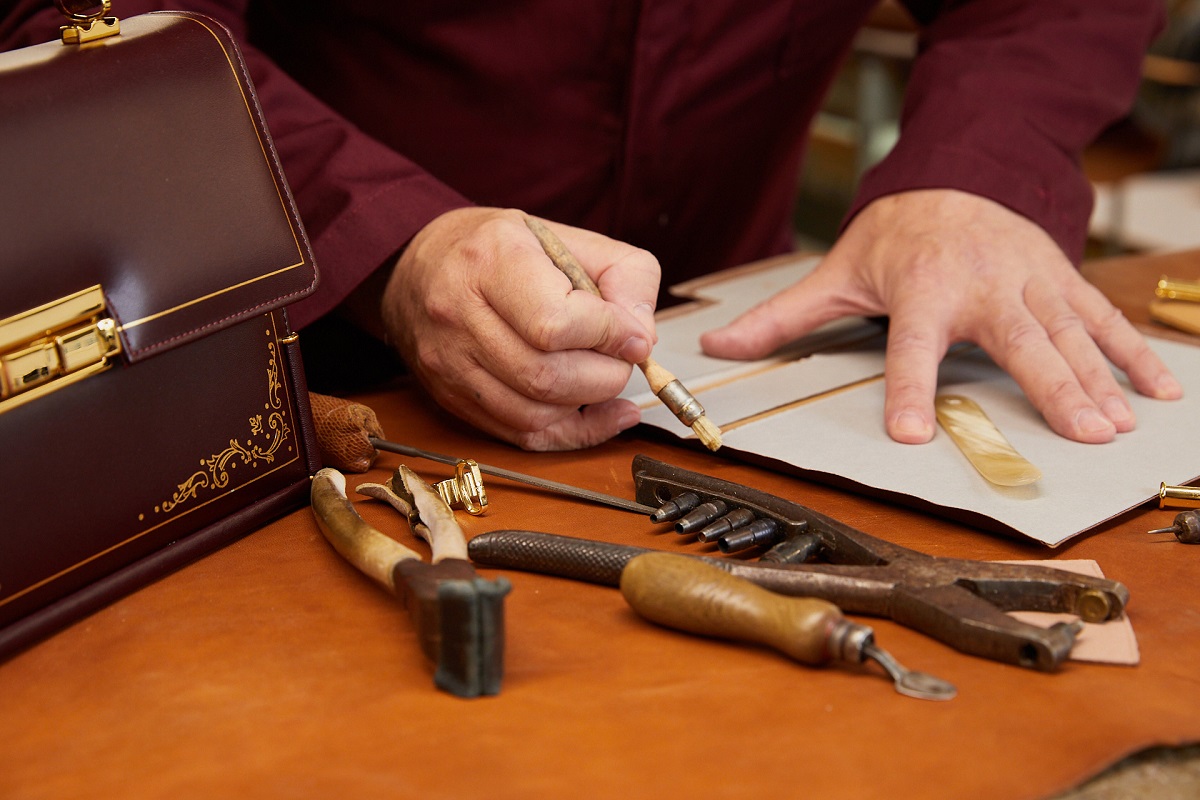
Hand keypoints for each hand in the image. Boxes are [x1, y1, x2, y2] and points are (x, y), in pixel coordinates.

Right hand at [380, 207, 660, 449]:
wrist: (416, 269)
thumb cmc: (498, 251)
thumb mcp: (567, 236)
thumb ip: (624, 277)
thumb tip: (641, 339)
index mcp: (490, 261)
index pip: (555, 323)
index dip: (608, 336)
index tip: (632, 335)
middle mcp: (460, 314)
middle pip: (546, 377)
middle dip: (604, 376)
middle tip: (620, 358)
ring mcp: (450, 364)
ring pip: (535, 414)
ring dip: (587, 404)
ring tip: (603, 376)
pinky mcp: (453, 399)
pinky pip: (522, 436)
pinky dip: (573, 432)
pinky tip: (601, 413)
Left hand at [700, 189, 1181, 443]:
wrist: (953, 177)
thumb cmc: (894, 236)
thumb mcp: (835, 275)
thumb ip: (782, 318)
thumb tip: (715, 344)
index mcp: (922, 291)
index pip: (911, 349)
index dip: (909, 391)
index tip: (911, 434)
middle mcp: (982, 286)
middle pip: (1018, 343)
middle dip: (1053, 387)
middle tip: (1080, 432)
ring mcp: (1029, 281)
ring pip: (1069, 333)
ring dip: (1099, 379)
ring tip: (1118, 425)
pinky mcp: (1059, 279)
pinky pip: (1100, 318)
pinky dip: (1132, 353)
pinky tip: (1156, 391)